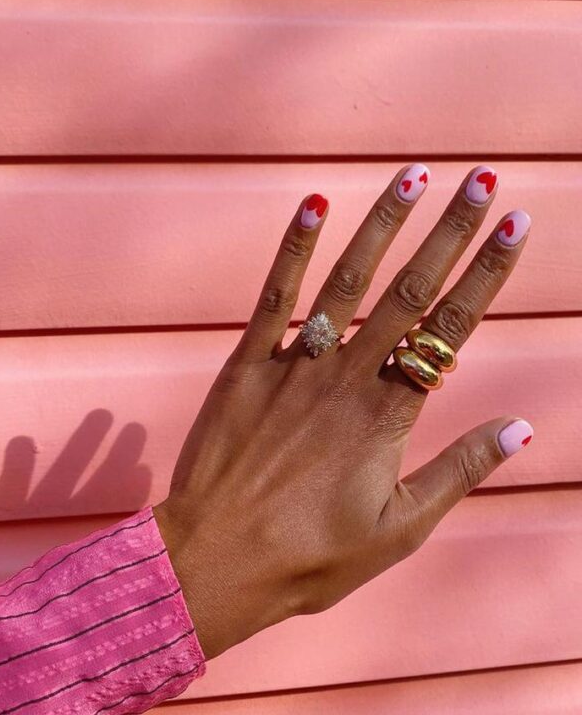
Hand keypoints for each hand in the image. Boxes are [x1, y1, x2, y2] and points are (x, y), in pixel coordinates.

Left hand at [154, 164, 532, 660]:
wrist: (216, 562)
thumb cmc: (311, 556)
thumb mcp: (400, 529)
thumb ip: (459, 470)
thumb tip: (520, 428)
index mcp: (389, 414)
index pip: (451, 329)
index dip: (487, 273)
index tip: (515, 226)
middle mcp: (347, 377)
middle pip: (409, 290)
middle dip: (450, 230)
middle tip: (483, 180)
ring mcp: (295, 365)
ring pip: (348, 279)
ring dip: (384, 224)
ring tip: (415, 175)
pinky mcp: (247, 364)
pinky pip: (274, 296)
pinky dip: (294, 248)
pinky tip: (314, 203)